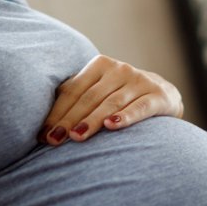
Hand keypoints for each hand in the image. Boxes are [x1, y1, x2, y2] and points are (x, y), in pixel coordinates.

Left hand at [38, 55, 184, 145]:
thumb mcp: (99, 92)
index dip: (57, 113)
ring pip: (111, 103)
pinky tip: (112, 126)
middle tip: (55, 140)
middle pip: (90, 97)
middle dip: (70, 120)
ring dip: (92, 121)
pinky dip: (125, 117)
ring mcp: (140, 81)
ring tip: (77, 137)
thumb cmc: (120, 98)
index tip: (44, 135)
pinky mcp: (158, 96)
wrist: (163, 95)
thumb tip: (43, 128)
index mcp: (100, 65)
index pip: (73, 90)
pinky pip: (140, 108)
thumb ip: (75, 101)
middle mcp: (120, 69)